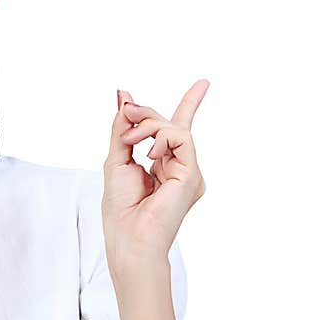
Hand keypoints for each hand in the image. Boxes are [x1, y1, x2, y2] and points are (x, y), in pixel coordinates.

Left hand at [102, 80, 208, 288]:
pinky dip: (161, 137)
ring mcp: (189, 172)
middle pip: (171, 125)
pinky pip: (181, 138)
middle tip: (127, 110)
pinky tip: (148, 154)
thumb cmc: (121, 208)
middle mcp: (181, 168)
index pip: (177, 130)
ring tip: (131, 140)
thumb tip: (124, 96)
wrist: (128, 236)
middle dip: (146, 114)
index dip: (189, 104)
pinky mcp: (193, 174)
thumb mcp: (117, 158)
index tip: (203, 83)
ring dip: (148, 126)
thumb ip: (123, 128)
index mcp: (165, 167)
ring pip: (175, 128)